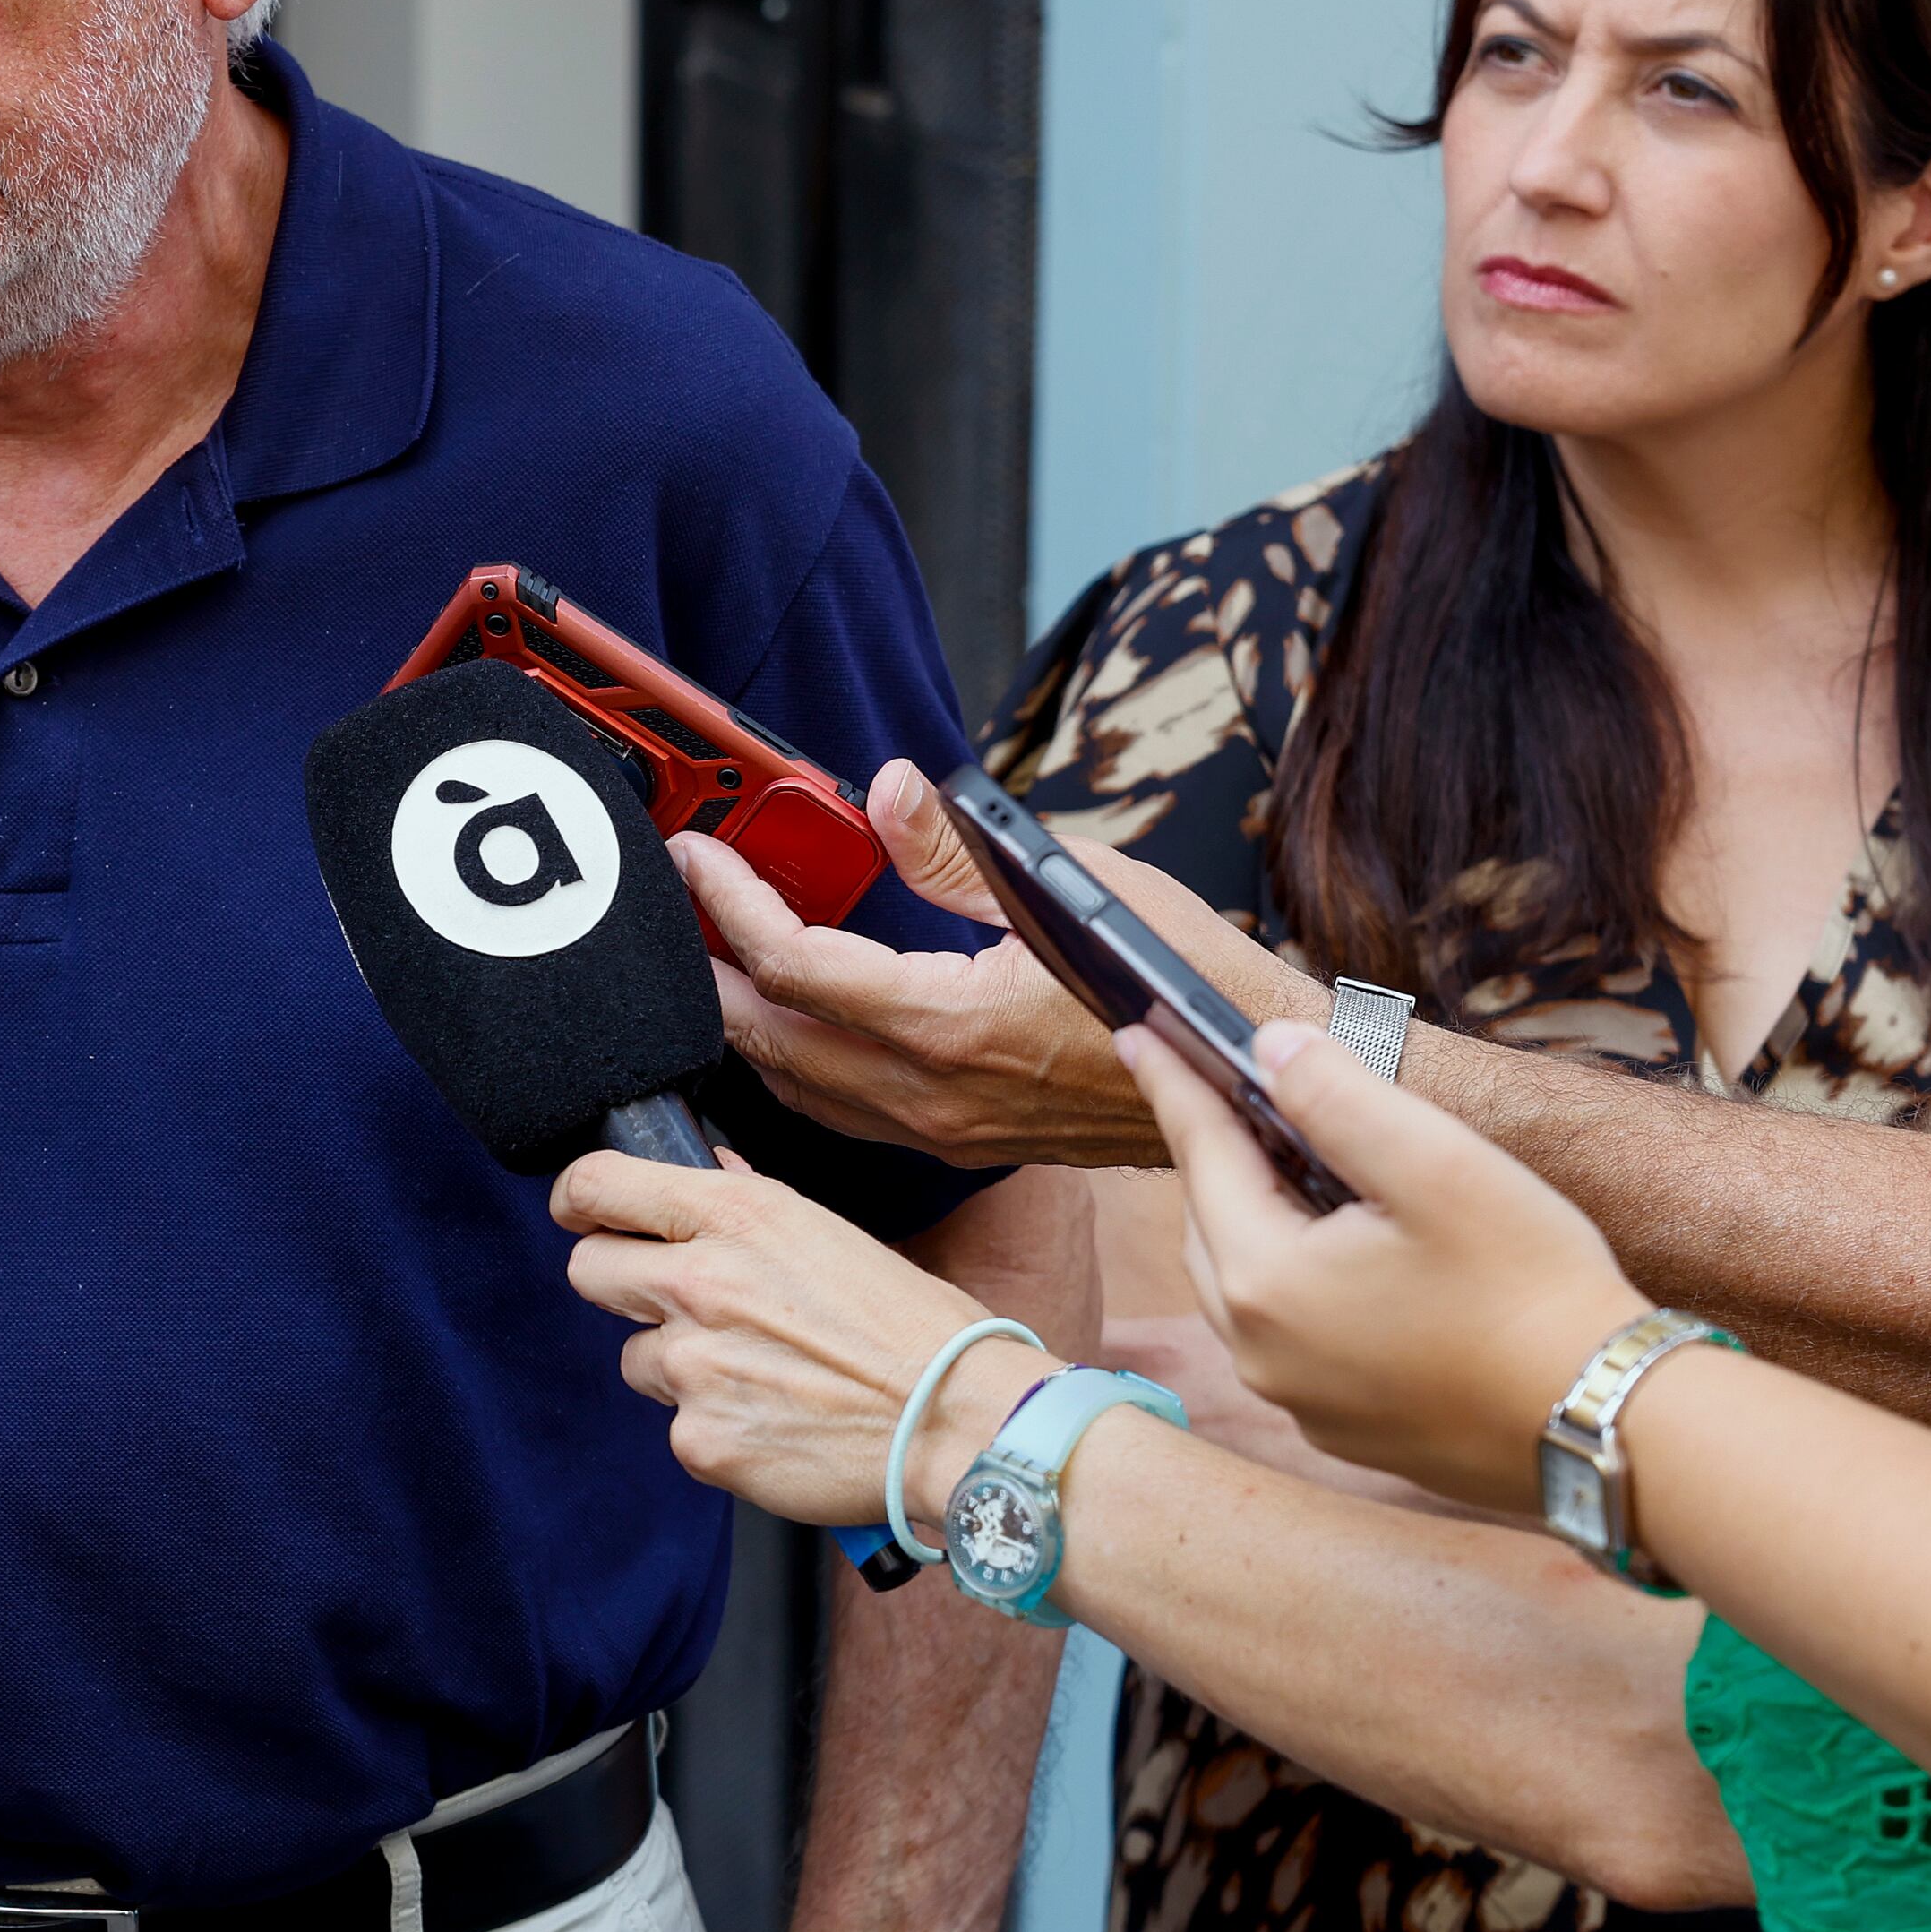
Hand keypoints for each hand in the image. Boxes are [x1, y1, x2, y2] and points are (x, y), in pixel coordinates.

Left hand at [551, 1149, 1057, 1532]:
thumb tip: (706, 1172)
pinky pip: (678, 1428)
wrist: (959, 1423)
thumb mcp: (828, 1234)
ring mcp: (693, 1366)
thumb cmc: (913, 1327)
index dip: (577, 1199)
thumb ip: (749, 1205)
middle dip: (619, 1285)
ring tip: (758, 1376)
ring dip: (677, 1366)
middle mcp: (700, 1282)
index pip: (597, 1185)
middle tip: (671, 1305)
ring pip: (636, 1359)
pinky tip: (774, 1425)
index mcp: (735, 1216)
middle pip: (586, 1270)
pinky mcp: (700, 1441)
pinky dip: (716, 1430)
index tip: (580, 1212)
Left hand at [688, 761, 1315, 1168]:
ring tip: (717, 953)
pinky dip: (796, 1061)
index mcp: (949, 1026)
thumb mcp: (1069, 887)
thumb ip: (955, 847)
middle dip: (711, 969)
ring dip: (746, 1020)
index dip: (732, 902)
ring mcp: (945, 1128)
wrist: (1248, 1084)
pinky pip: (843, 1111)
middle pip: (770, 1037)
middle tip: (682, 906)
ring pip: (798, 1084)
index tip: (698, 855)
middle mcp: (933, 1092)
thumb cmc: (1180, 981)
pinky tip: (789, 1018)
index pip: (794, 964)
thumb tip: (882, 790)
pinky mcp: (962, 1141)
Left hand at [1123, 1019, 1646, 1513]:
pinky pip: (1289, 1339)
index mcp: (1266, 1282)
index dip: (1173, 1083)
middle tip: (1224, 1091)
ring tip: (1287, 1164)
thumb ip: (1335, 1095)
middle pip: (1210, 1224)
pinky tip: (1344, 1256)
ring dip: (1255, 1220)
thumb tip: (1267, 1047)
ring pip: (1244, 1286)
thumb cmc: (1533, 1290)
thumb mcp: (1435, 1165)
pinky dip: (1296, 1283)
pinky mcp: (1348, 1431)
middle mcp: (1262, 1353)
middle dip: (1218, 1153)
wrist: (1612, 1423)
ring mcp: (1302, 1403)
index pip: (1200, 1153)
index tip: (1135, 1032)